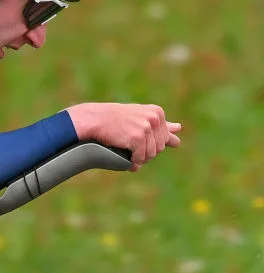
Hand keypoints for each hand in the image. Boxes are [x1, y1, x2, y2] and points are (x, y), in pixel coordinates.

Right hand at [66, 103, 181, 170]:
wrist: (93, 119)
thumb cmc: (115, 119)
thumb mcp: (140, 117)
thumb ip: (160, 124)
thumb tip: (179, 128)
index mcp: (157, 112)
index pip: (166, 138)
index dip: (151, 142)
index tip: (137, 137)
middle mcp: (155, 118)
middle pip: (160, 148)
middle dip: (146, 151)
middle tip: (129, 143)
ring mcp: (147, 128)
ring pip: (152, 155)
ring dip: (140, 157)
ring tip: (126, 148)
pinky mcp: (138, 138)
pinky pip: (141, 158)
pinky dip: (132, 160)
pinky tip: (125, 153)